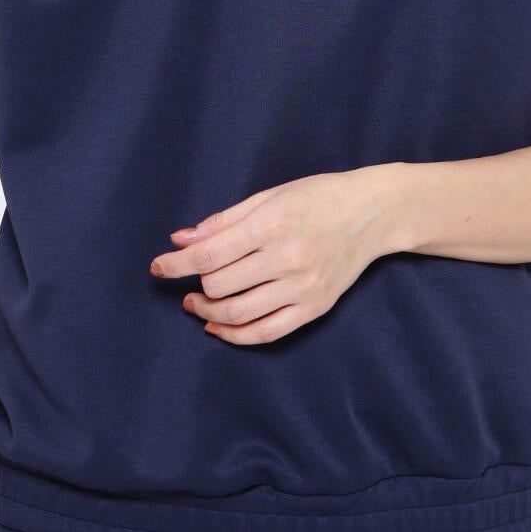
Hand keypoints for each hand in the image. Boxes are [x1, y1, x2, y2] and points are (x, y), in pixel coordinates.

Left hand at [148, 165, 395, 344]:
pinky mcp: (315, 307)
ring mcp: (302, 286)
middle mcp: (287, 258)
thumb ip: (223, 221)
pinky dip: (236, 335)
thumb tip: (181, 239)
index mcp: (271, 224)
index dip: (176, 265)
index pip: (209, 254)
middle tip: (186, 282)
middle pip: (220, 285)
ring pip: (238, 313)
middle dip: (194, 285)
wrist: (372, 213)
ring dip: (208, 312)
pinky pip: (267, 332)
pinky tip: (218, 327)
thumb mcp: (270, 196)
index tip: (158, 267)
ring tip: (197, 304)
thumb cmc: (318, 197)